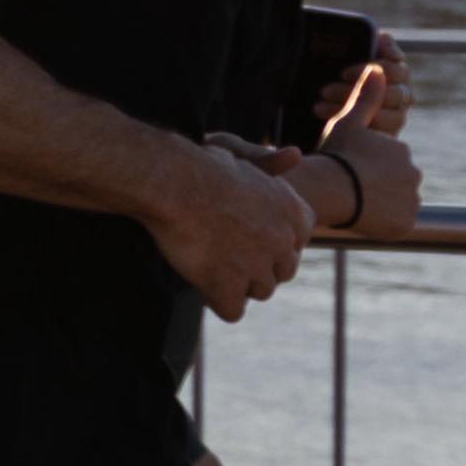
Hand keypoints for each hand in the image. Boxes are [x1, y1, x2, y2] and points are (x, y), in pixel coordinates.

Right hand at [145, 133, 312, 320]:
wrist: (170, 183)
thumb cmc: (200, 165)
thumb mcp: (242, 155)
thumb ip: (269, 164)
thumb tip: (295, 155)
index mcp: (295, 212)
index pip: (296, 245)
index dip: (268, 242)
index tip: (243, 230)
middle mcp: (283, 242)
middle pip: (281, 272)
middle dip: (257, 265)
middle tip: (224, 247)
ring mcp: (257, 267)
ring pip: (259, 292)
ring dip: (238, 282)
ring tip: (211, 260)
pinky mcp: (228, 286)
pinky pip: (232, 311)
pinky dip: (216, 300)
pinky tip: (202, 278)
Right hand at [315, 58, 421, 237]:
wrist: (333, 188)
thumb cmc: (337, 154)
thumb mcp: (349, 122)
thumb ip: (366, 97)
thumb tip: (378, 68)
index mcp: (401, 151)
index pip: (388, 163)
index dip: (367, 169)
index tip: (350, 173)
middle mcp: (413, 174)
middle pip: (394, 184)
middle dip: (378, 188)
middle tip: (352, 192)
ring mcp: (411, 200)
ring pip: (397, 204)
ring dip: (383, 206)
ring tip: (357, 206)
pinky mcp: (406, 223)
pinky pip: (397, 224)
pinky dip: (386, 224)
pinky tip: (366, 219)